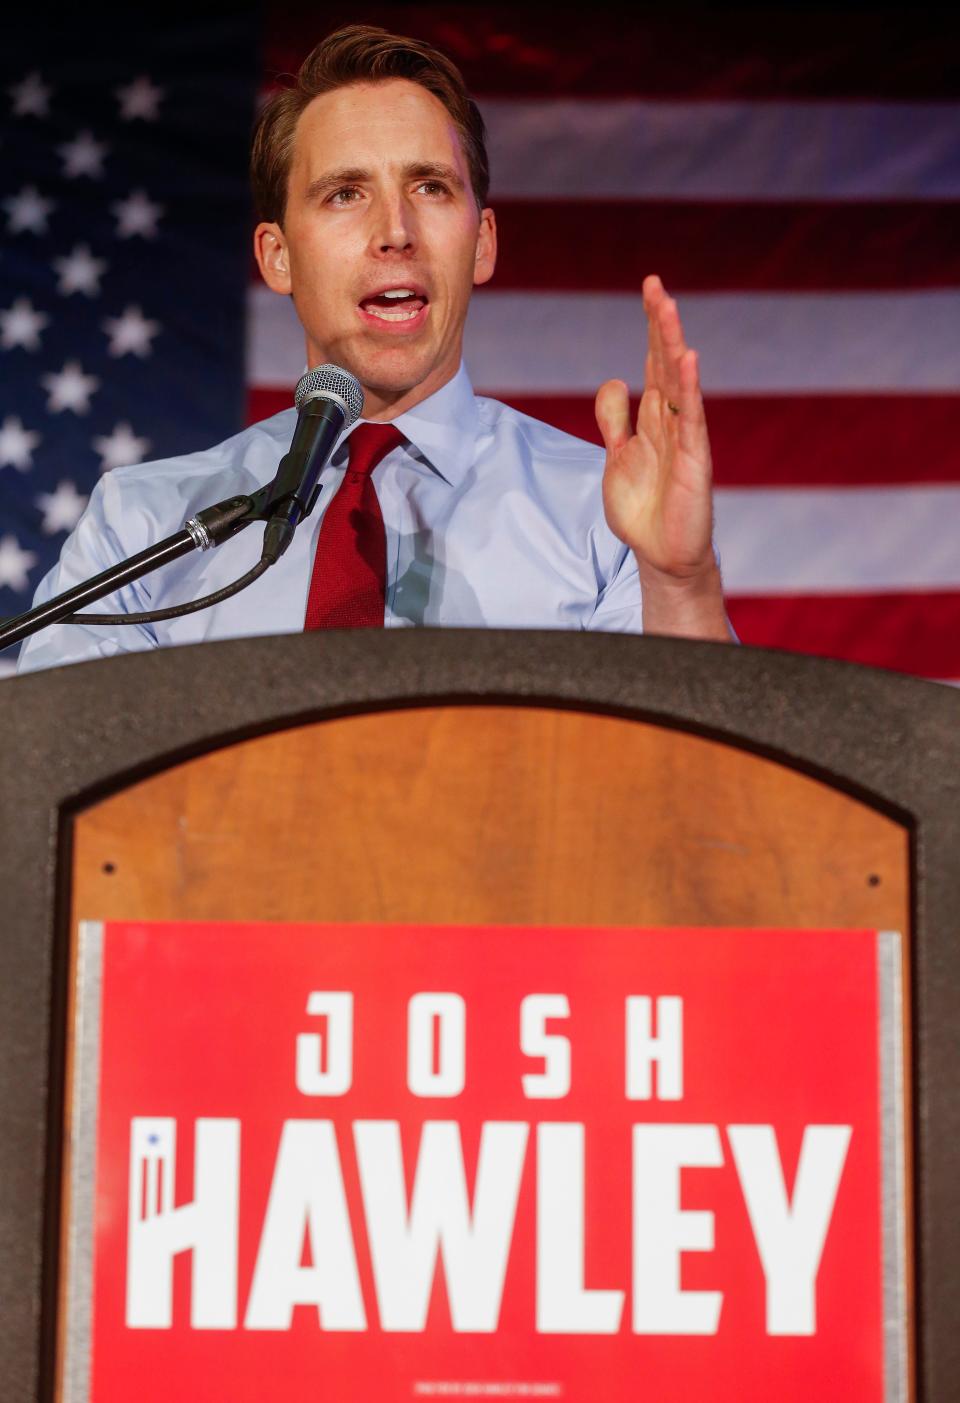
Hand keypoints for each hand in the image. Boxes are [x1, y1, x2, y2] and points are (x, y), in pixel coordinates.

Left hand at [596, 275, 729, 638]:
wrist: (661, 555)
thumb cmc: (644, 510)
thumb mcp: (618, 458)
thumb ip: (614, 421)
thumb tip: (615, 381)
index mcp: (653, 419)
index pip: (653, 363)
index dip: (650, 328)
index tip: (649, 289)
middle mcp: (672, 421)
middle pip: (666, 363)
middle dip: (660, 324)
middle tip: (655, 285)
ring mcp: (685, 439)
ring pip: (679, 382)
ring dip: (673, 345)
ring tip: (667, 309)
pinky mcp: (694, 461)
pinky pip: (691, 420)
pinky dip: (689, 389)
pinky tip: (688, 360)